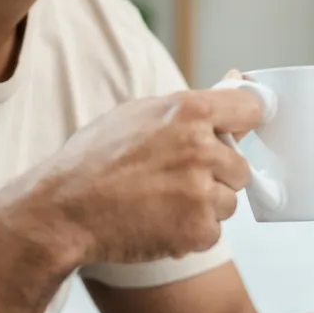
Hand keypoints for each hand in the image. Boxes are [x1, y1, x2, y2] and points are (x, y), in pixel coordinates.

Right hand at [11, 85, 261, 266]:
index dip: (244, 123)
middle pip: (240, 166)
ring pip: (228, 201)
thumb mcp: (140, 113)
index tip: (236, 133)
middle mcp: (202, 148)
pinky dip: (190, 233)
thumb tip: (237, 79)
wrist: (62, 211)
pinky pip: (213, 231)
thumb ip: (193, 102)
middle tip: (171, 180)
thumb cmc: (94, 159)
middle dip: (214, 175)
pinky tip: (156, 223)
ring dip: (203, 206)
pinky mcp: (198, 230)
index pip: (251, 109)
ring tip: (158, 202)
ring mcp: (201, 191)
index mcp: (189, 111)